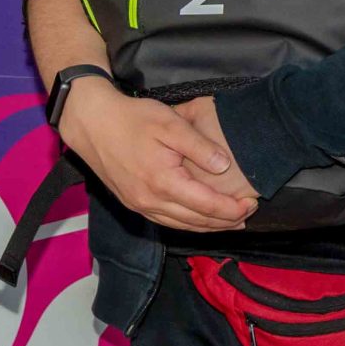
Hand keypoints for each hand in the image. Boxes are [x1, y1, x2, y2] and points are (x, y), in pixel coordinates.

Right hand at [59, 79, 253, 231]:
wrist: (92, 123)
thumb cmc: (133, 119)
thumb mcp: (171, 124)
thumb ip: (200, 147)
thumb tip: (224, 167)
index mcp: (163, 183)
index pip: (206, 206)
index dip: (232, 209)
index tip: (252, 204)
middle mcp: (149, 201)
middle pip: (195, 221)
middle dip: (225, 222)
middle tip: (248, 214)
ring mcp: (138, 204)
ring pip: (180, 225)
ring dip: (207, 226)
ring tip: (231, 222)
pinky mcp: (132, 202)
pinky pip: (165, 220)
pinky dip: (187, 223)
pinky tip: (199, 218)